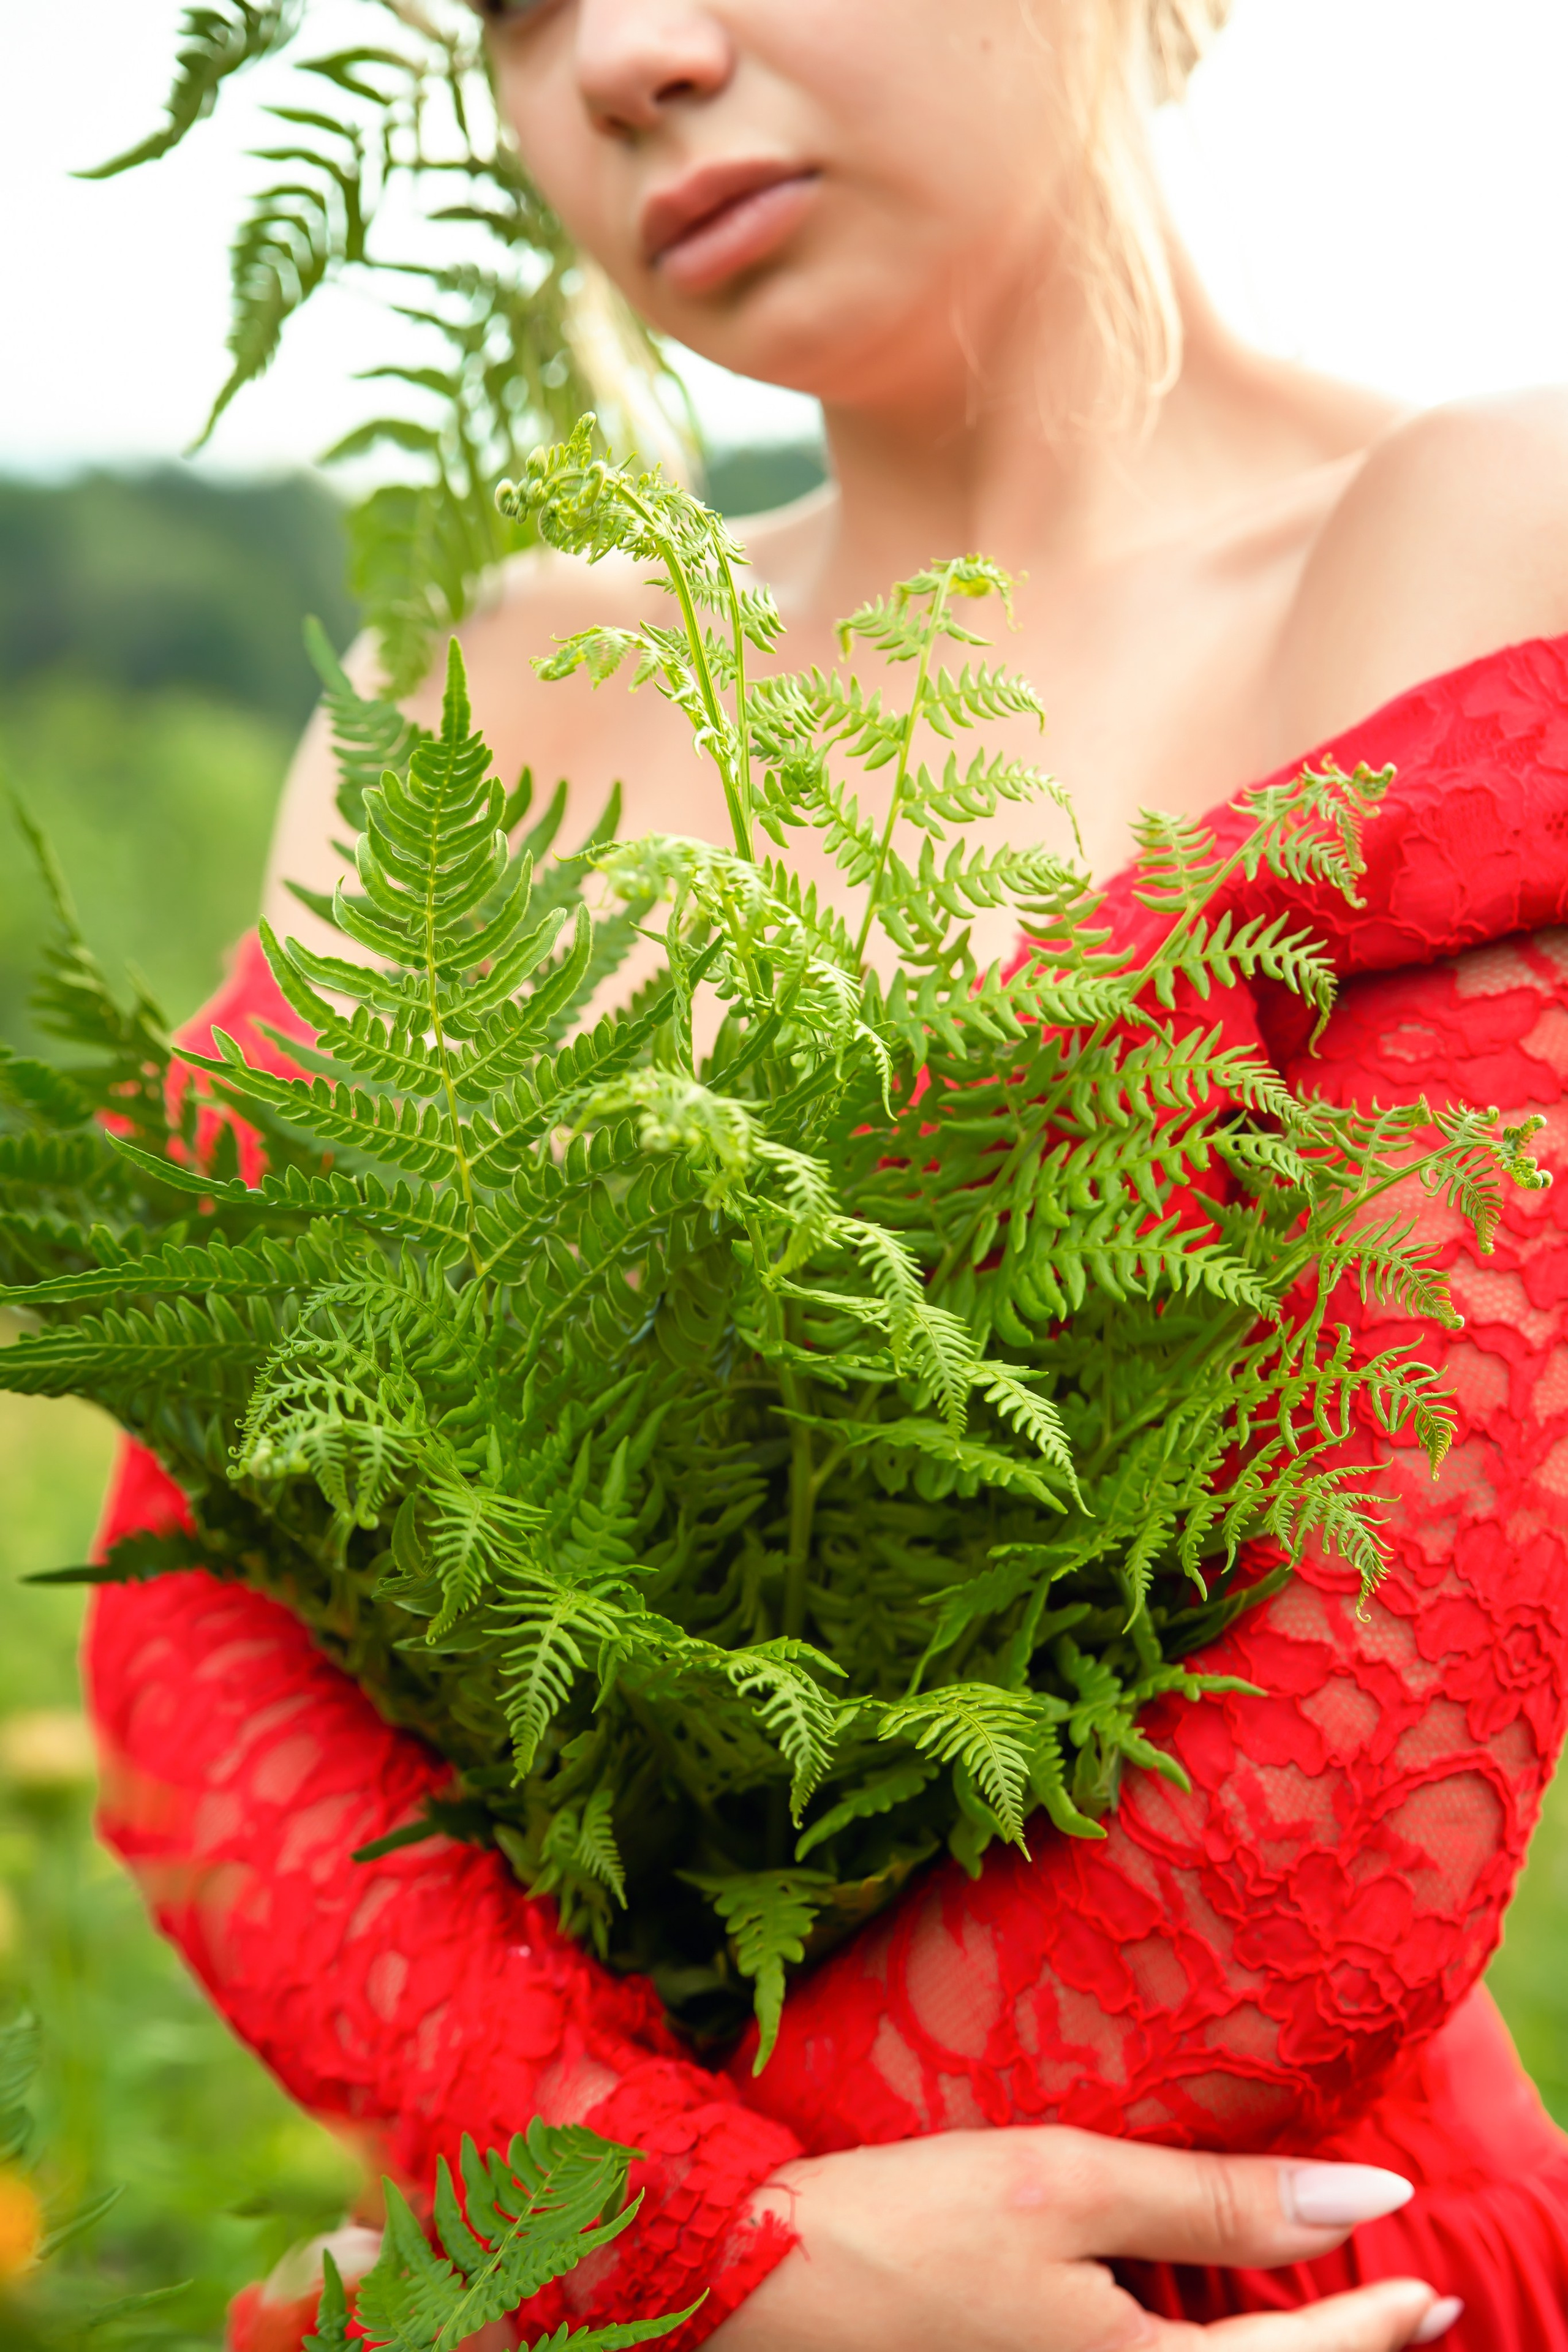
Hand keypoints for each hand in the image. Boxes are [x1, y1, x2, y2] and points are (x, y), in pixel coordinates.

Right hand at [709, 2128, 1460, 2350]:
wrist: (757, 2280)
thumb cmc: (905, 2223)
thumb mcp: (1067, 2183)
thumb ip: (1219, 2198)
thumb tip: (1372, 2201)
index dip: (1377, 2327)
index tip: (1431, 2287)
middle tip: (1402, 2308)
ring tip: (1314, 2311)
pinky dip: (1193, 2350)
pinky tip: (1194, 2311)